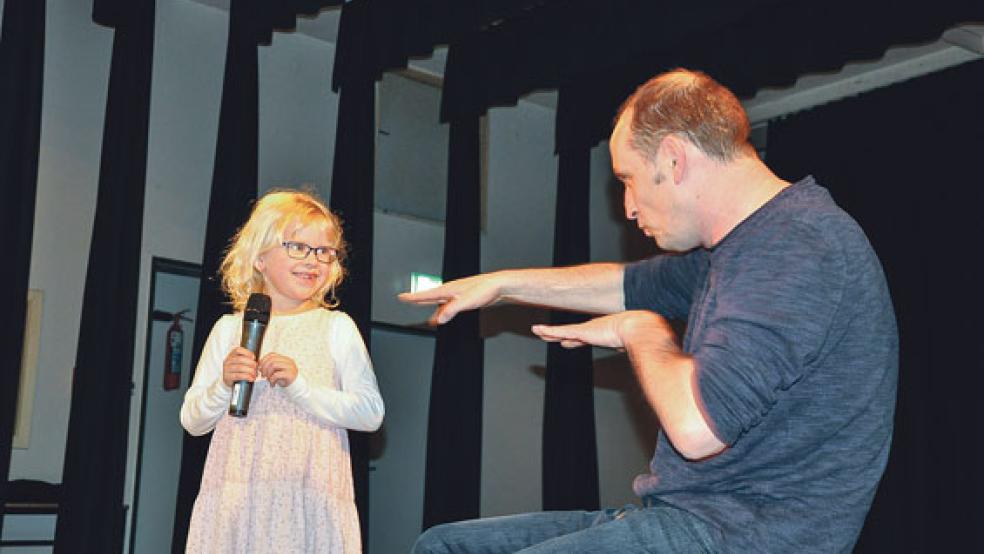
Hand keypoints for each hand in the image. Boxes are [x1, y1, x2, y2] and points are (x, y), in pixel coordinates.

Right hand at [222, 347, 256, 387]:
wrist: (231, 381)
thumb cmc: (238, 371)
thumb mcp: (241, 363)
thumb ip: (248, 360)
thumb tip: (259, 361)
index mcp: (231, 355)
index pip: (238, 350)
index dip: (247, 352)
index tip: (253, 357)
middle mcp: (227, 361)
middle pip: (240, 359)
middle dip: (250, 363)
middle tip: (256, 367)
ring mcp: (226, 369)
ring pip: (239, 367)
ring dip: (250, 370)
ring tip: (255, 373)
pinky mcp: (227, 377)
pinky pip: (238, 376)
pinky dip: (246, 377)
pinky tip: (251, 378)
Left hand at [258, 352, 298, 387]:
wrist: (295, 387)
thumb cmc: (284, 379)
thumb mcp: (277, 371)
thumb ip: (270, 366)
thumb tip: (259, 366)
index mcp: (285, 359)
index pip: (272, 354)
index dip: (264, 360)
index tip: (260, 367)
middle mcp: (288, 361)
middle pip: (271, 359)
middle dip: (264, 367)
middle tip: (262, 375)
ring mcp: (290, 367)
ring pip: (273, 365)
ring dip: (268, 373)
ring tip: (267, 379)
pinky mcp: (290, 375)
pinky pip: (277, 374)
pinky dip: (272, 379)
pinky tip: (272, 384)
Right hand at [398, 273, 501, 324]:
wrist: (499, 285)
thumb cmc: (485, 289)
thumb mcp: (466, 302)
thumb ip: (451, 310)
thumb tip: (439, 319)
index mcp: (449, 289)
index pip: (426, 294)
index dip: (413, 297)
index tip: (402, 297)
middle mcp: (451, 290)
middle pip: (431, 297)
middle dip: (419, 299)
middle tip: (407, 299)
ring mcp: (458, 294)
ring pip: (440, 302)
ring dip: (432, 308)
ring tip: (425, 314)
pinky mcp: (465, 298)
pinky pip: (449, 305)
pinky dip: (444, 310)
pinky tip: (444, 315)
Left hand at [531, 310, 675, 350]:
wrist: (643, 330)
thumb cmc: (647, 340)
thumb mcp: (644, 353)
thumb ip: (648, 362)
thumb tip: (661, 374)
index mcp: (608, 335)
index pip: (589, 337)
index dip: (579, 339)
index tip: (572, 341)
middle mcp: (596, 331)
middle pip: (574, 333)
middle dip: (563, 335)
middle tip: (553, 336)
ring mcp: (587, 331)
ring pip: (563, 332)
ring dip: (550, 333)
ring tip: (539, 331)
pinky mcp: (582, 332)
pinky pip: (559, 330)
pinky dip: (547, 330)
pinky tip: (536, 330)